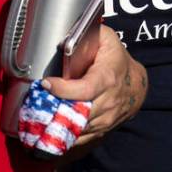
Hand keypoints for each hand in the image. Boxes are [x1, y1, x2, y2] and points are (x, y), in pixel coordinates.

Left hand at [43, 25, 146, 147]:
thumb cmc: (117, 59)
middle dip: (56, 111)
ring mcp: (105, 119)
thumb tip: (68, 32)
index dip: (64, 89)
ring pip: (78, 129)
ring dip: (57, 125)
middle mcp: (107, 102)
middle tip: (36, 104)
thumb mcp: (108, 39)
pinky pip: (81, 139)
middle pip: (79, 113)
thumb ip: (90, 32)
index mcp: (106, 78)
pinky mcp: (101, 130)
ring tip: (38, 116)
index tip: (46, 83)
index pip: (84, 89)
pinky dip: (65, 137)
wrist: (136, 85)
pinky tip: (49, 130)